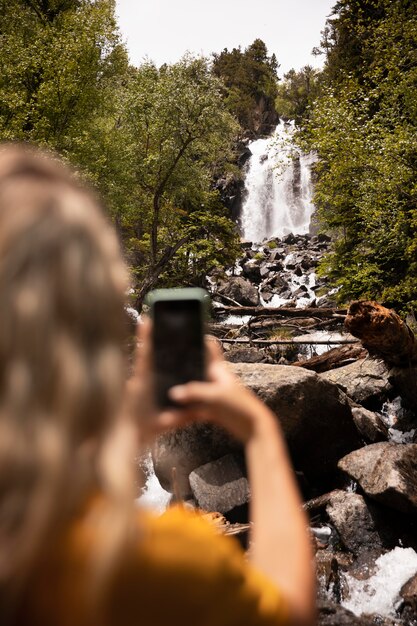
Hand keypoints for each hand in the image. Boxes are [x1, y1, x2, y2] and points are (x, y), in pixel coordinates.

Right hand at [127, 319, 275, 444]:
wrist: (255, 429)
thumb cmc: (241, 407)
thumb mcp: (216, 396)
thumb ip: (194, 393)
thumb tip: (173, 393)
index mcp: (219, 369)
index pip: (210, 349)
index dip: (200, 338)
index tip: (187, 330)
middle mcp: (215, 379)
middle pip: (196, 369)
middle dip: (182, 367)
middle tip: (162, 361)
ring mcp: (213, 394)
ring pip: (192, 390)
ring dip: (181, 391)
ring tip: (162, 387)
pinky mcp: (211, 409)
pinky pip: (194, 406)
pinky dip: (184, 408)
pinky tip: (170, 410)